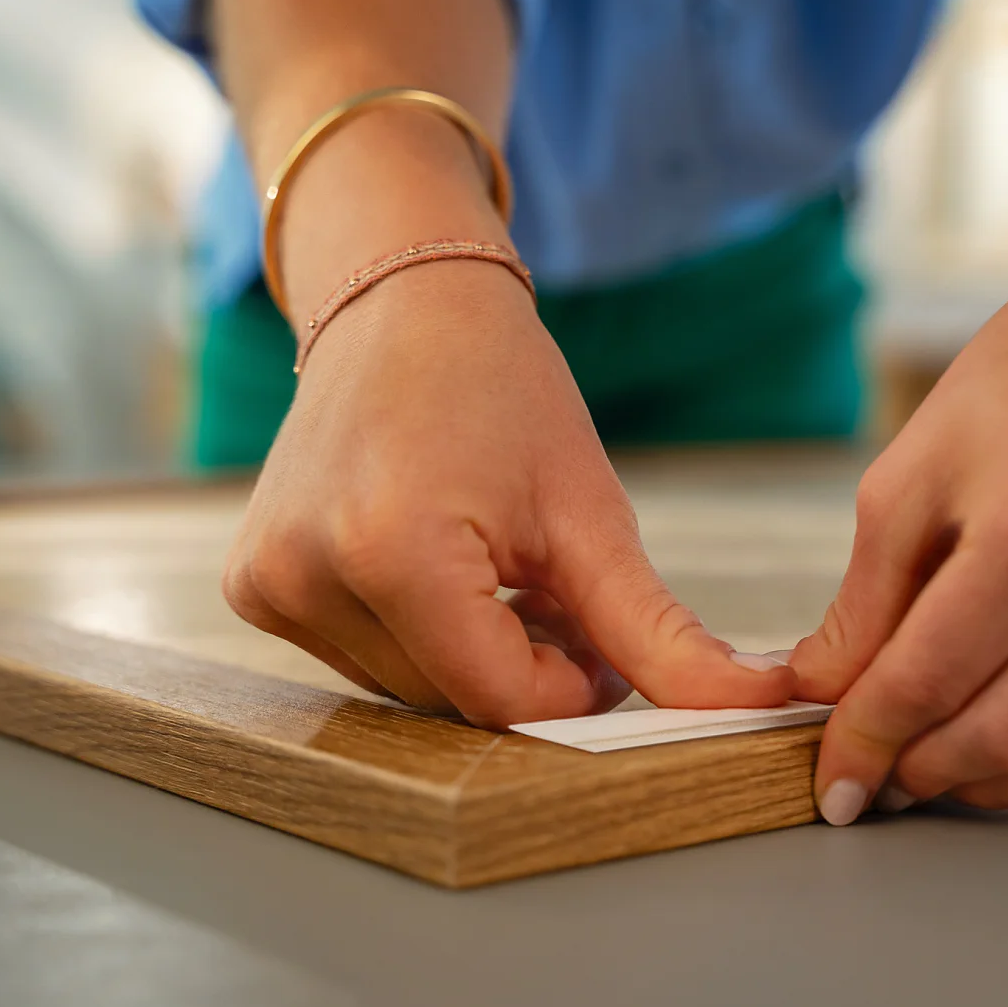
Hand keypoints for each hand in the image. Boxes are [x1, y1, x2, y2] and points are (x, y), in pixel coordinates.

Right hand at [223, 261, 796, 723]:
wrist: (401, 302)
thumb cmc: (501, 390)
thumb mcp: (589, 513)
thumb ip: (658, 628)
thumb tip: (753, 704)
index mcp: (390, 554)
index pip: (503, 699)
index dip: (573, 686)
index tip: (603, 635)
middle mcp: (305, 577)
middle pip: (453, 702)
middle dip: (525, 669)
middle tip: (558, 591)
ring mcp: (268, 585)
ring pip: (410, 692)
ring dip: (473, 657)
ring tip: (504, 570)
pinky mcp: (254, 587)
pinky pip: (362, 660)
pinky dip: (419, 636)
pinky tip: (443, 566)